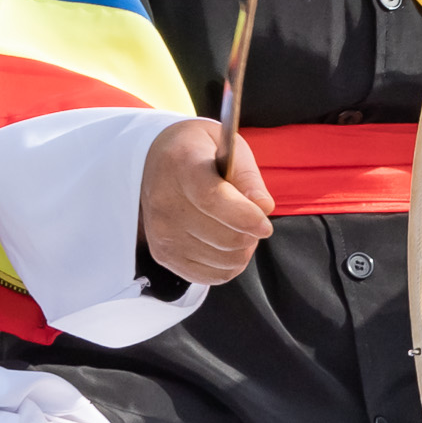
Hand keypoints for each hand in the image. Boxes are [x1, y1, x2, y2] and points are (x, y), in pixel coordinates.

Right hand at [140, 118, 276, 284]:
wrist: (156, 164)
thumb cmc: (200, 152)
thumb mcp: (228, 146)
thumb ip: (248, 177)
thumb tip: (263, 207)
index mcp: (182, 165)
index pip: (212, 199)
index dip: (244, 217)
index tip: (265, 225)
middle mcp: (165, 203)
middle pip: (223, 237)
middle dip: (251, 233)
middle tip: (254, 219)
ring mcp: (162, 233)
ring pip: (224, 260)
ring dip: (243, 249)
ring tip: (238, 228)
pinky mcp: (164, 255)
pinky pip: (213, 276)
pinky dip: (229, 265)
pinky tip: (226, 244)